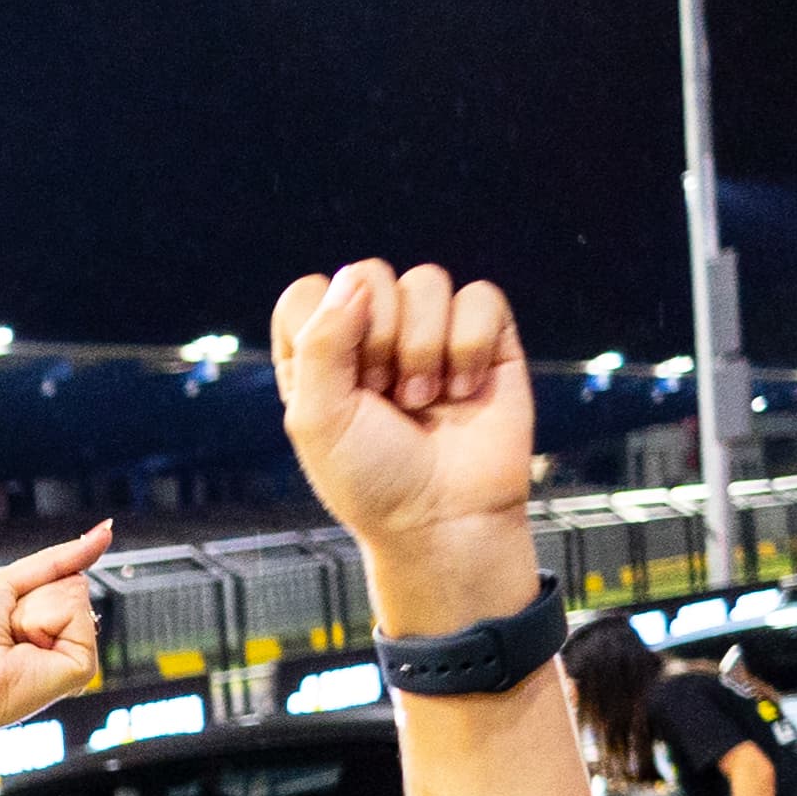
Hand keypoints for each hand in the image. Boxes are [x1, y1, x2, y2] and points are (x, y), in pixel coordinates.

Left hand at [0, 526, 108, 771]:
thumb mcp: (6, 583)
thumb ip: (56, 560)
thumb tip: (104, 532)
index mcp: (44, 624)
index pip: (63, 574)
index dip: (36, 580)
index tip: (7, 611)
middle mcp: (62, 639)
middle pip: (71, 579)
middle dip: (31, 596)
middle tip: (7, 630)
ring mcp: (74, 652)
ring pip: (75, 591)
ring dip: (33, 610)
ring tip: (14, 641)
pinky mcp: (83, 666)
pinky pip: (76, 611)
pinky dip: (43, 622)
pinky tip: (28, 650)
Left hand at [273, 260, 533, 606]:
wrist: (443, 521)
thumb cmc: (372, 481)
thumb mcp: (317, 419)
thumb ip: (321, 341)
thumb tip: (354, 278)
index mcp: (321, 353)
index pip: (310, 292)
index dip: (325, 329)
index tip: (341, 386)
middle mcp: (374, 335)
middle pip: (369, 275)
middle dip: (378, 340)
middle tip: (386, 398)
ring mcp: (432, 332)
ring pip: (426, 281)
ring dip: (423, 348)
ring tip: (424, 401)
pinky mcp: (486, 338)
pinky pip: (480, 297)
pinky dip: (469, 345)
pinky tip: (463, 391)